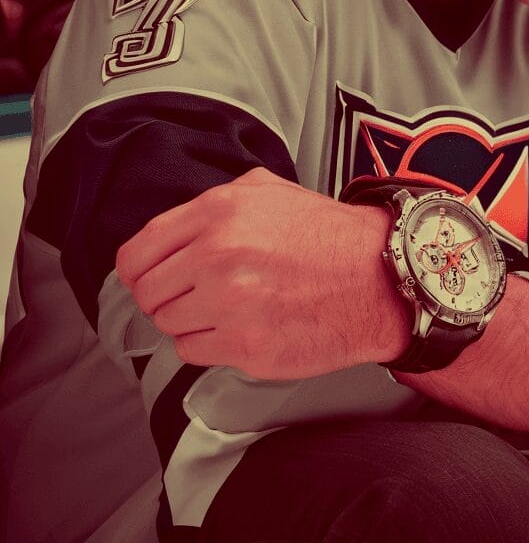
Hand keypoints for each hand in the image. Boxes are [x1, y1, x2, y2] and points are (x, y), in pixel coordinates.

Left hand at [115, 167, 408, 378]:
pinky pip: (194, 351)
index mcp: (219, 212)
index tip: (150, 278)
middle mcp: (218, 255)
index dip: (138, 271)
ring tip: (233, 307)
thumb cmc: (329, 236)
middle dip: (168, 295)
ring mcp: (231, 304)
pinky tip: (246, 326)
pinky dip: (212, 344)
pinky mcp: (245, 346)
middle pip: (148, 294)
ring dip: (193, 320)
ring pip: (169, 324)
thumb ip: (215, 203)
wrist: (379, 276)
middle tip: (198, 294)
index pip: (136, 255)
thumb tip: (171, 230)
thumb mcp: (270, 191)